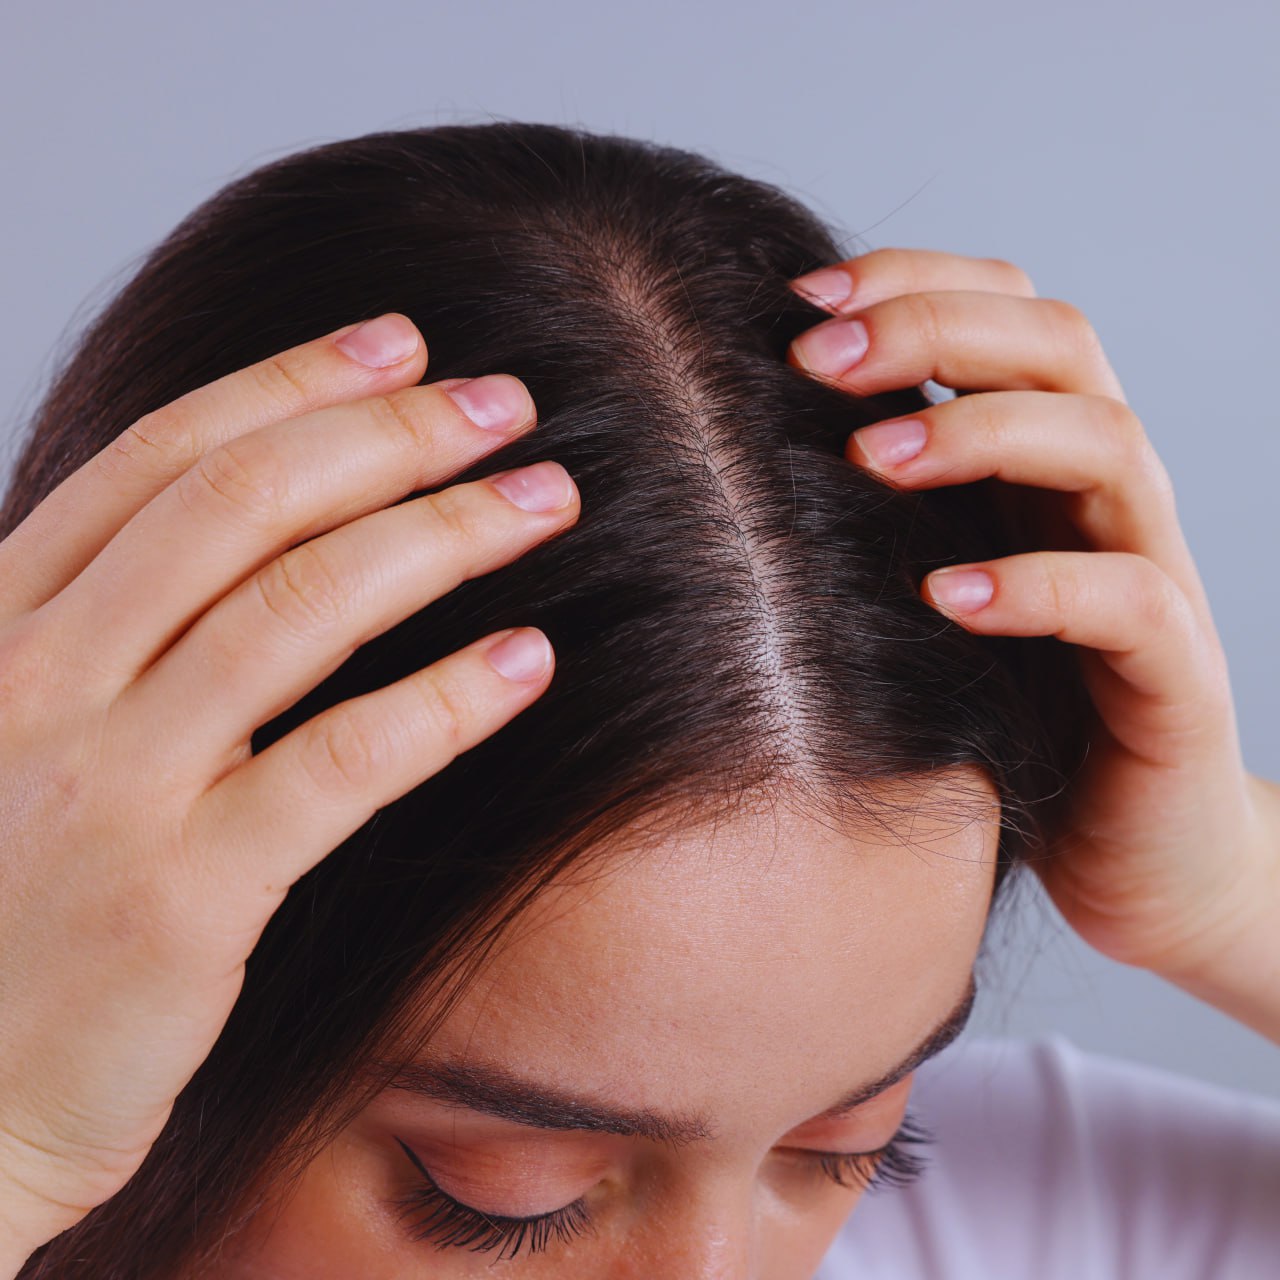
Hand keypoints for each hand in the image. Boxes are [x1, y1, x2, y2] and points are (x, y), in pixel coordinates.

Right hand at [0, 314, 579, 1258]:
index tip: (404, 344)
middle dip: (392, 436)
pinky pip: (341, 761)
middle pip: (245, 503)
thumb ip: (111, 630)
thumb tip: (268, 531)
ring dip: (445, 536)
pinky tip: (533, 661)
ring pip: (301, 607)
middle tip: (507, 402)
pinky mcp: (180, 894)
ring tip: (547, 499)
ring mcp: (105, 783)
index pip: (164, 457)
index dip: (294, 382)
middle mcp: (40, 678)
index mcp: (1, 621)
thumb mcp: (21, 734)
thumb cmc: (7, 911)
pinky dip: (447, 701)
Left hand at [785, 249, 1276, 1025]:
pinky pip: (1128, 601)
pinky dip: (1036, 585)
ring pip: (1106, 445)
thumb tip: (731, 456)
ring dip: (980, 432)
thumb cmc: (1006, 714)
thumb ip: (876, 520)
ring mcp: (1151, 576)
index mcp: (1043, 464)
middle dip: (933, 328)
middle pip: (1060, 344)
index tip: (795, 302)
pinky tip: (944, 596)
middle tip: (812, 358)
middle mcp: (1103, 499)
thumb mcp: (924, 595)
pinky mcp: (1175, 676)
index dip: (913, 281)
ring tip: (871, 458)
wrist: (1135, 853)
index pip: (1007, 314)